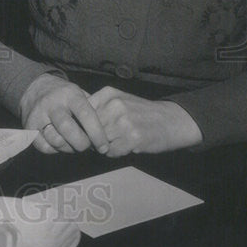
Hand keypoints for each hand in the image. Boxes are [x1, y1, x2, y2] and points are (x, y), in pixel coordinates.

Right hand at [19, 74, 108, 153]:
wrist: (34, 88)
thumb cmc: (65, 96)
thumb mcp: (79, 94)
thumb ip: (92, 111)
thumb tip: (108, 135)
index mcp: (69, 94)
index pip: (86, 114)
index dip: (97, 133)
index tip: (104, 146)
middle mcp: (52, 103)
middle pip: (68, 129)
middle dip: (82, 143)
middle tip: (88, 146)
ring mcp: (38, 115)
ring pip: (56, 140)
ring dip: (69, 148)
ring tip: (74, 145)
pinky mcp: (29, 127)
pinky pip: (44, 147)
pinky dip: (55, 150)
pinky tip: (60, 144)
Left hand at [87, 87, 202, 156]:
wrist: (171, 120)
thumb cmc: (141, 112)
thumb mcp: (119, 100)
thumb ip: (98, 106)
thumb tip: (74, 122)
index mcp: (108, 93)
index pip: (82, 112)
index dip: (81, 124)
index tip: (84, 131)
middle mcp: (114, 105)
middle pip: (88, 128)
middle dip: (91, 138)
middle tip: (99, 141)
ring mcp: (123, 121)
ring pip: (98, 141)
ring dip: (102, 146)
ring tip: (114, 142)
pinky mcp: (132, 138)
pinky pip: (111, 152)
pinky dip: (114, 153)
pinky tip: (124, 147)